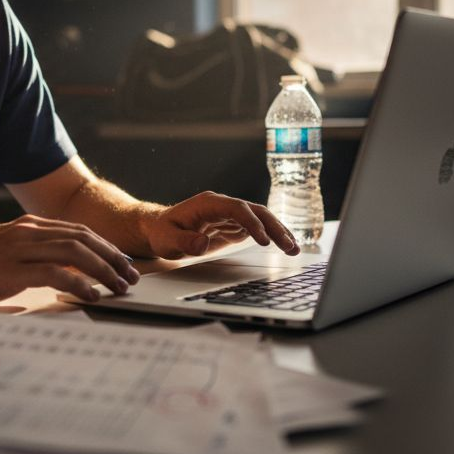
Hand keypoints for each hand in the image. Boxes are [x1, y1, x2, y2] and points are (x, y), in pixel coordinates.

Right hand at [0, 216, 140, 305]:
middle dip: (112, 257)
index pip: (78, 232)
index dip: (105, 247)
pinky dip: (79, 284)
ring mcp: (19, 248)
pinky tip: (92, 296)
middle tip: (130, 276)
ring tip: (118, 287)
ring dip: (103, 270)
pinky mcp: (11, 269)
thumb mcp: (7, 258)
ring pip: (75, 252)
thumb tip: (69, 279)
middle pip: (83, 239)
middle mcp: (27, 231)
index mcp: (28, 226)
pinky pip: (55, 273)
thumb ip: (35, 260)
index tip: (123, 264)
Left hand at [140, 191, 299, 258]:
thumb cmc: (162, 233)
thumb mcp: (167, 240)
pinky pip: (256, 228)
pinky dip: (270, 237)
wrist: (159, 229)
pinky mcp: (232, 225)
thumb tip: (202, 244)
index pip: (237, 208)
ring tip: (294, 249)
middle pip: (255, 211)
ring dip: (277, 232)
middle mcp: (223, 205)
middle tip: (290, 247)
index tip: (263, 241)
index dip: (252, 223)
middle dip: (274, 228)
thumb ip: (184, 242)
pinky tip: (284, 246)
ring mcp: (229, 214)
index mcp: (209, 204)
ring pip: (260, 219)